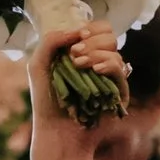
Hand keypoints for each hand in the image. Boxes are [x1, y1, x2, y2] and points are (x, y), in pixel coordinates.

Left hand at [28, 16, 126, 145]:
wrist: (57, 130)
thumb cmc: (46, 100)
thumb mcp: (38, 65)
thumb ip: (51, 40)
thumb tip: (78, 30)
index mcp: (84, 53)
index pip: (99, 30)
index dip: (91, 28)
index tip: (78, 37)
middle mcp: (99, 63)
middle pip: (110, 36)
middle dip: (93, 40)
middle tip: (75, 54)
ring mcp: (110, 77)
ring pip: (115, 51)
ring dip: (96, 53)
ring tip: (78, 65)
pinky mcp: (119, 92)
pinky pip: (120, 69)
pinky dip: (108, 64)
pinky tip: (95, 70)